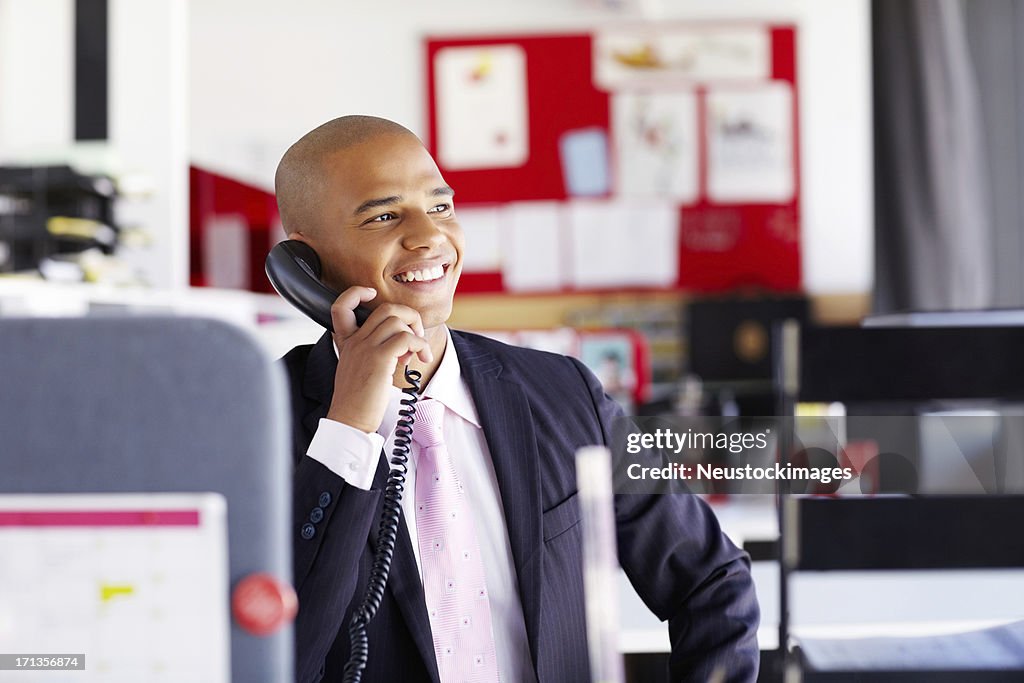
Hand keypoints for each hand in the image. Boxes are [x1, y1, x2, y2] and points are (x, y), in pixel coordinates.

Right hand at [325, 286, 433, 433]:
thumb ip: (378, 352)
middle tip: (416, 337)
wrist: (349, 421)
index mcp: (347, 342)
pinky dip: (419, 344)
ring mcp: (365, 348)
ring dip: (417, 332)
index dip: (356, 293)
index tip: (372, 295)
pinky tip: (421, 359)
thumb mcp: (362, 370)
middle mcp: (354, 341)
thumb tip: (406, 346)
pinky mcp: (379, 359)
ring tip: (419, 353)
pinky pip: (406, 337)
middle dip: (409, 316)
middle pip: (385, 308)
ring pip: (397, 319)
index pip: (341, 306)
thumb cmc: (359, 401)